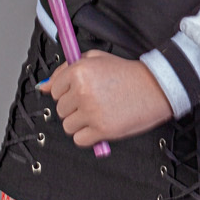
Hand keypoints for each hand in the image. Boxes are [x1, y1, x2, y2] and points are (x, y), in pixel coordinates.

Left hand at [46, 52, 173, 146]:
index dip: (67, 92)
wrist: (156, 87)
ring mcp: (92, 112)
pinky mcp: (102, 129)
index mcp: (79, 71)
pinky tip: (101, 124)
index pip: (54, 90)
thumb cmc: (128, 74)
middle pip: (60, 109)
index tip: (80, 91)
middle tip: (94, 101)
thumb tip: (43, 86)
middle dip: (75, 107)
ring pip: (68, 126)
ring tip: (99, 112)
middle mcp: (82, 91)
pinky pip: (79, 140)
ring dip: (81, 123)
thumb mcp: (96, 59)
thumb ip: (65, 70)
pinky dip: (89, 136)